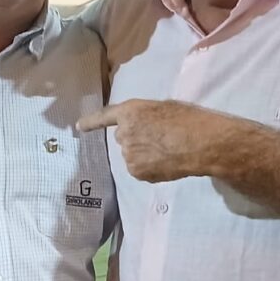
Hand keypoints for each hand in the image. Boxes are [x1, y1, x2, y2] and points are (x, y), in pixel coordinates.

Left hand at [77, 99, 244, 182]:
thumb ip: (144, 116)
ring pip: (132, 154)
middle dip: (135, 137)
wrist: (200, 143)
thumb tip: (142, 128)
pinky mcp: (137, 172)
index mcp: (130, 111)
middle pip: (123, 137)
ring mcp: (129, 155)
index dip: (91, 122)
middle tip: (158, 137)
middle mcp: (124, 133)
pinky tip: (166, 162)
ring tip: (166, 150)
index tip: (79, 127)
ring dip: (143, 153)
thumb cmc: (188, 119)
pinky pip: (139, 169)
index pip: (104, 116)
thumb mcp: (163, 108)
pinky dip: (149, 167)